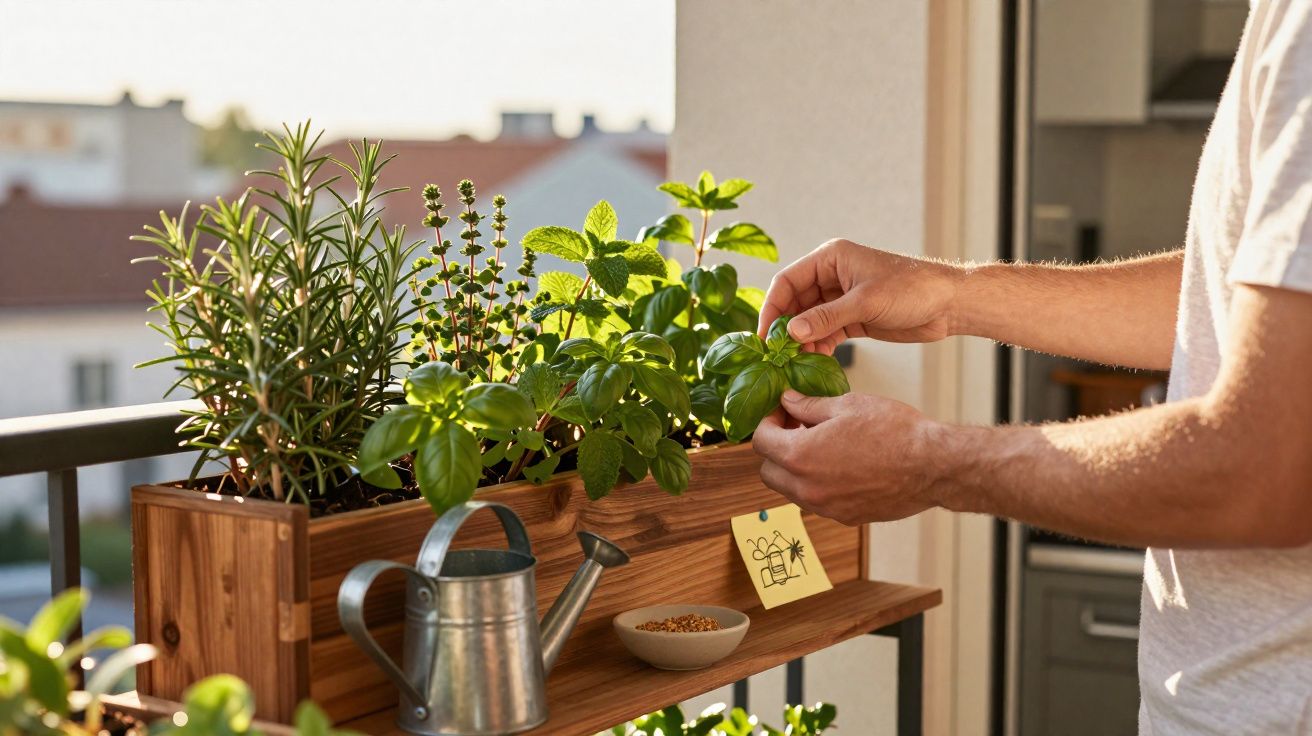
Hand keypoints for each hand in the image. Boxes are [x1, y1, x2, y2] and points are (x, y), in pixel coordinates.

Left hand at [751, 390, 941, 524]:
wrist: (932, 466)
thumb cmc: (894, 432)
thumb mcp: (847, 405)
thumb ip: (808, 406)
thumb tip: (787, 401)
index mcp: (800, 456)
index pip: (760, 442)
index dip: (768, 422)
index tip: (782, 413)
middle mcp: (807, 488)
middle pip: (768, 472)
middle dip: (776, 450)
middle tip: (798, 429)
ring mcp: (826, 507)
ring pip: (791, 490)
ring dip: (795, 469)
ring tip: (822, 446)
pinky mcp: (845, 517)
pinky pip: (817, 501)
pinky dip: (818, 484)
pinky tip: (841, 465)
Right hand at [759, 238, 962, 353]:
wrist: (950, 304)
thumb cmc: (912, 289)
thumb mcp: (865, 303)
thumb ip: (826, 317)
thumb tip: (790, 332)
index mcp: (830, 259)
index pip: (787, 281)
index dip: (772, 308)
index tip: (764, 337)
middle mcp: (832, 276)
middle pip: (795, 303)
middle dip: (786, 329)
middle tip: (777, 357)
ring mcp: (842, 299)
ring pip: (809, 321)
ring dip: (802, 342)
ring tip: (796, 365)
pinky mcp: (854, 318)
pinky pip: (826, 333)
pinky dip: (818, 347)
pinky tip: (814, 364)